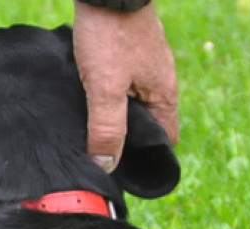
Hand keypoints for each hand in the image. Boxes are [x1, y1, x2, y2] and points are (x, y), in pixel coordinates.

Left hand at [72, 1, 178, 171]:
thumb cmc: (110, 35)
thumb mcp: (105, 90)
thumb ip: (107, 128)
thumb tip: (108, 165)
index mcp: (164, 94)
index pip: (165, 138)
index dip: (147, 157)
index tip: (123, 171)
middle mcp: (159, 79)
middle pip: (145, 122)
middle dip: (125, 140)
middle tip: (98, 156)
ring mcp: (143, 63)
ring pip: (130, 102)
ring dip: (112, 117)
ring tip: (88, 131)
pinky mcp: (126, 51)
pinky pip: (118, 83)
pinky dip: (105, 95)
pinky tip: (85, 100)